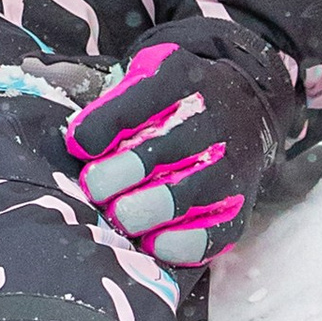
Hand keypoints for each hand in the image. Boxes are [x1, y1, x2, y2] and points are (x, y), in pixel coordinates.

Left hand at [65, 32, 285, 269]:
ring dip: (134, 213)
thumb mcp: (145, 76)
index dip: (97, 130)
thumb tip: (78, 145)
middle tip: (94, 188)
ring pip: (174, 200)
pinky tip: (150, 239)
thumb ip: (111, 105)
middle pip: (151, 157)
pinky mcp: (236, 208)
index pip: (134, 103)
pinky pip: (204, 238)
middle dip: (109, 179)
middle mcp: (210, 123)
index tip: (79, 147)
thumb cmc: (175, 100)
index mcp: (180, 80)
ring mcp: (228, 167)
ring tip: (118, 213)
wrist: (243, 109)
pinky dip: (171, 244)